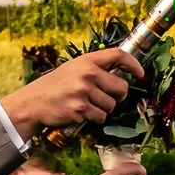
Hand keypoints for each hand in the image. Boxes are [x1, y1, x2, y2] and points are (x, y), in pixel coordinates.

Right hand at [5, 45, 143, 136]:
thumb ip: (95, 69)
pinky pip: (101, 117)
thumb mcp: (73, 69)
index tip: (140, 73)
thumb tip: (122, 75)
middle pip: (121, 87)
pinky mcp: (80, 109)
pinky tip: (81, 113)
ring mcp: (83, 92)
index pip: (118, 55)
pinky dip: (95, 119)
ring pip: (111, 106)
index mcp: (86, 61)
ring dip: (103, 109)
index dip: (133, 64)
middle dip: (118, 96)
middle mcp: (87, 74)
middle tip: (106, 97)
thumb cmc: (56, 86)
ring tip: (87, 105)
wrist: (34, 102)